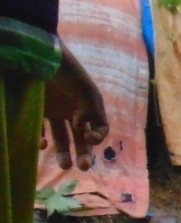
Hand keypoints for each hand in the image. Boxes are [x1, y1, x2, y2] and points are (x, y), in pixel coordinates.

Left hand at [41, 42, 108, 169]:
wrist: (39, 55)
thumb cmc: (66, 71)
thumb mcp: (85, 89)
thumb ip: (90, 110)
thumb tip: (83, 128)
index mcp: (90, 106)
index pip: (100, 129)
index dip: (98, 137)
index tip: (88, 137)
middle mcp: (74, 111)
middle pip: (82, 138)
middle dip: (85, 153)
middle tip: (83, 167)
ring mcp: (56, 112)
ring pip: (62, 139)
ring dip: (64, 153)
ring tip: (64, 165)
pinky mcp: (38, 111)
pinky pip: (40, 131)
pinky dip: (41, 139)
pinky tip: (42, 143)